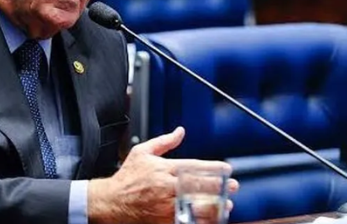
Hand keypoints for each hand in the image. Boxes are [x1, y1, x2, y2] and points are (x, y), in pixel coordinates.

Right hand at [87, 127, 238, 223]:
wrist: (112, 201)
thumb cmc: (128, 177)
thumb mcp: (142, 152)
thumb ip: (164, 142)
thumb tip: (180, 131)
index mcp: (164, 169)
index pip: (195, 166)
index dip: (214, 168)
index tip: (227, 169)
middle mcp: (168, 187)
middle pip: (200, 186)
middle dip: (220, 186)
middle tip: (233, 186)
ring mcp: (167, 205)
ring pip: (197, 206)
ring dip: (215, 205)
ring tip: (226, 204)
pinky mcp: (164, 220)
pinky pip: (187, 221)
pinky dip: (200, 220)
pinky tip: (210, 219)